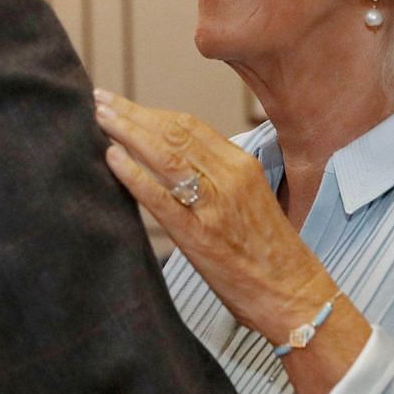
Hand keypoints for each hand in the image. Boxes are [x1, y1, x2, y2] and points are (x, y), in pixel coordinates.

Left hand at [93, 90, 329, 342]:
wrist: (294, 294)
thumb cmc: (270, 254)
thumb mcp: (251, 200)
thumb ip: (219, 176)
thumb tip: (178, 161)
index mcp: (242, 164)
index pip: (190, 125)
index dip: (152, 111)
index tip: (123, 104)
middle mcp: (229, 176)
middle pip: (173, 131)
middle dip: (132, 113)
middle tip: (100, 99)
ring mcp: (214, 205)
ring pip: (165, 155)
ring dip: (127, 132)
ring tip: (99, 118)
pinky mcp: (200, 236)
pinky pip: (161, 198)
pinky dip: (134, 174)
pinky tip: (112, 158)